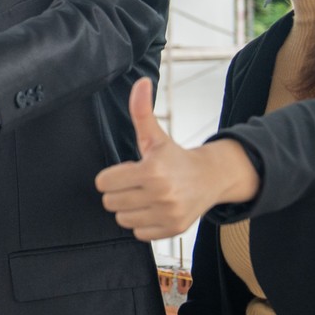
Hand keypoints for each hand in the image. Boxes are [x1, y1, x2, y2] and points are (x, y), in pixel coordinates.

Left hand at [95, 79, 257, 240]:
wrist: (211, 178)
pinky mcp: (173, 229)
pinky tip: (155, 209)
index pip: (103, 182)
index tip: (128, 171)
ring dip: (130, 208)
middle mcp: (160, 194)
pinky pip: (138, 233)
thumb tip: (141, 81)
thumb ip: (142, 110)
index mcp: (151, 171)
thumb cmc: (175, 157)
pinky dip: (143, 223)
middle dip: (119, 192)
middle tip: (137, 183)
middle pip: (110, 202)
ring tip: (146, 196)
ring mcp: (168, 214)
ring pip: (122, 219)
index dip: (112, 176)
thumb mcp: (155, 136)